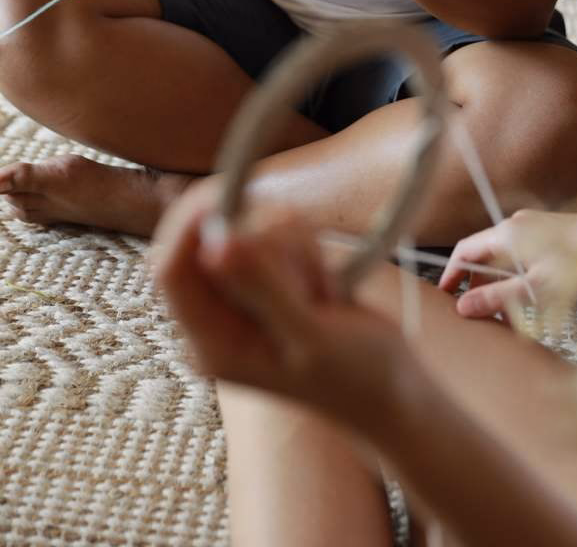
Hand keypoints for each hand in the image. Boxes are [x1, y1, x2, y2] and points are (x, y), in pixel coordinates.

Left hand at [152, 179, 412, 432]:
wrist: (394, 391)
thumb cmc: (358, 376)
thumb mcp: (312, 336)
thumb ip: (263, 289)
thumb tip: (214, 245)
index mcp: (213, 344)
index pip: (171, 271)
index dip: (189, 226)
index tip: (227, 195)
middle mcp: (217, 319)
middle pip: (201, 241)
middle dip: (254, 232)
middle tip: (300, 246)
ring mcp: (243, 297)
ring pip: (244, 231)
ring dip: (289, 243)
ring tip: (324, 290)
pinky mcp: (270, 280)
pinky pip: (271, 236)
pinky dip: (301, 245)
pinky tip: (326, 286)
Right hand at [438, 209, 576, 320]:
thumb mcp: (534, 288)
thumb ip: (497, 298)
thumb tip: (463, 307)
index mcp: (506, 233)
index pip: (464, 250)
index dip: (451, 272)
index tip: (445, 294)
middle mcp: (515, 224)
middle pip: (483, 254)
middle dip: (477, 283)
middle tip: (477, 311)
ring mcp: (532, 225)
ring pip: (503, 255)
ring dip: (499, 282)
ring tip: (505, 312)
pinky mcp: (548, 230)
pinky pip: (520, 251)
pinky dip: (515, 273)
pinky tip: (527, 295)